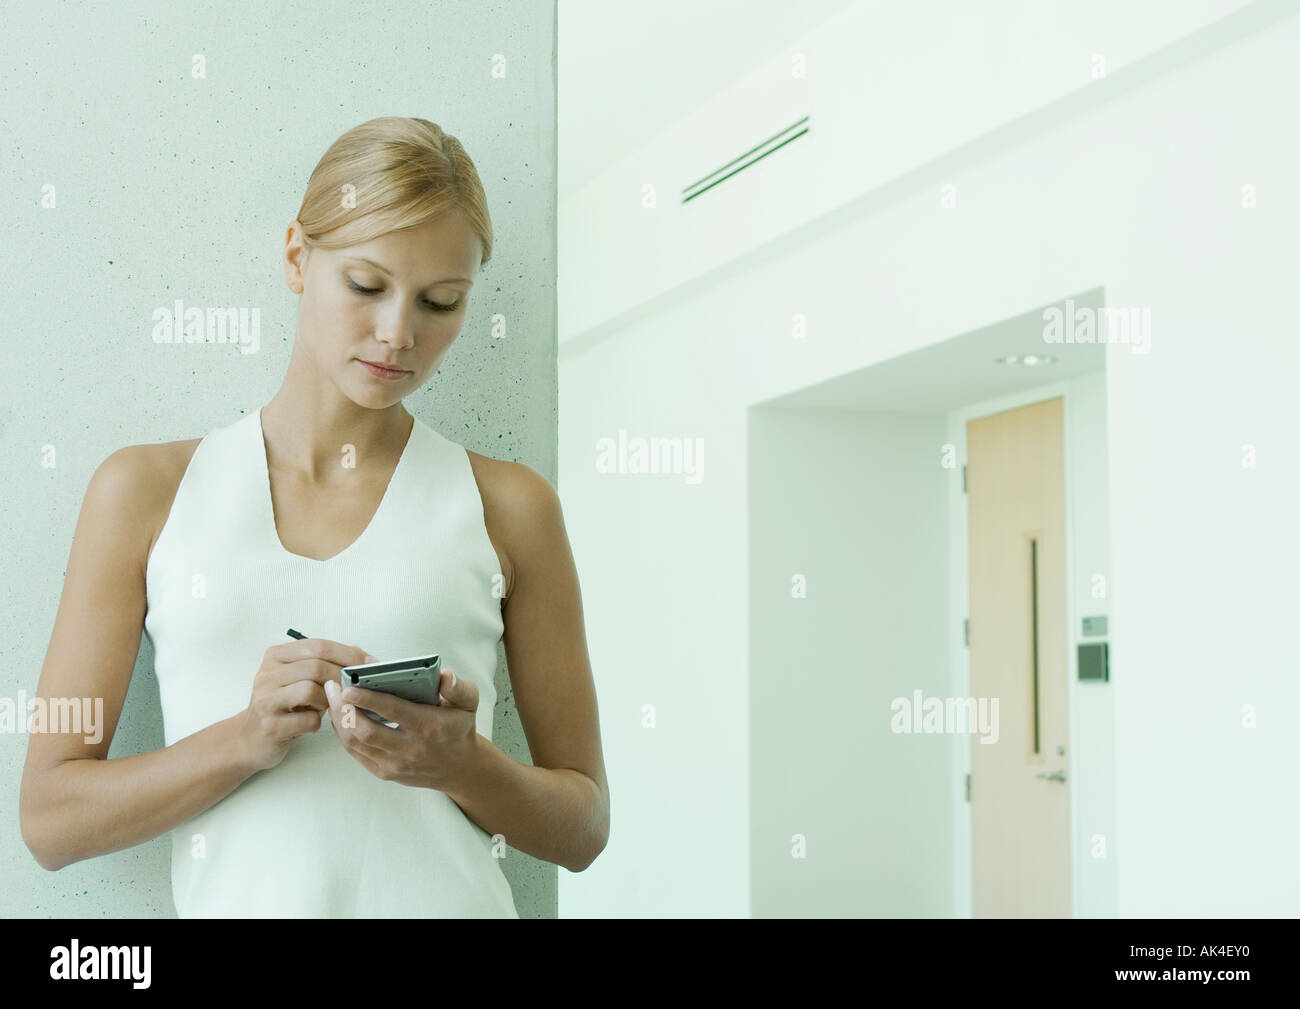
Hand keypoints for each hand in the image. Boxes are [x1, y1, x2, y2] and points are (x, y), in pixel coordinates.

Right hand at [237, 638, 372, 772]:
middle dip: (342, 677)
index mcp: (276, 656)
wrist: (250, 738)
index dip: (347, 653)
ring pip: (310, 690)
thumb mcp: (299, 678)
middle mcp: (267, 675)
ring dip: (329, 700)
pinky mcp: (271, 726)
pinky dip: (318, 722)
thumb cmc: (282, 706)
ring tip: (329, 706)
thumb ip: (325, 663)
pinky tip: (314, 722)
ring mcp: (266, 700)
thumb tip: (363, 656)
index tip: (367, 663)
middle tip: (356, 687)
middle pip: (316, 666)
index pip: (318, 646)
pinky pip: (307, 720)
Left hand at [325, 667, 477, 790]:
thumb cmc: (459, 728)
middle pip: (366, 731)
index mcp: (429, 726)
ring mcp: (395, 764)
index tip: (348, 686)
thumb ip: (458, 686)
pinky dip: (344, 734)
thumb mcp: (468, 702)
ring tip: (331, 699)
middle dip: (344, 709)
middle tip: (332, 687)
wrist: (459, 768)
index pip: (393, 711)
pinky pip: (356, 753)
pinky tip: (340, 717)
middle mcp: (410, 749)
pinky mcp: (385, 772)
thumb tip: (444, 674)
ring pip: (356, 743)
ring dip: (339, 720)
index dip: (368, 699)